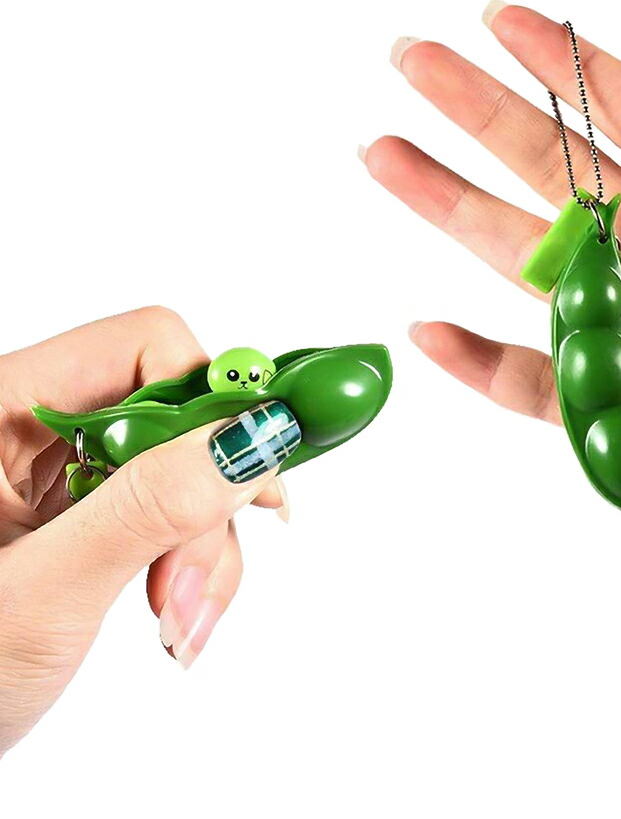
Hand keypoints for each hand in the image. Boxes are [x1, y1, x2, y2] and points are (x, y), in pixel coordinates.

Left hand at [0, 307, 287, 754]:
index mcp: (3, 406)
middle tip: (191, 584)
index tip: (246, 477)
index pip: (145, 347)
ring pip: (190, 466)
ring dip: (208, 544)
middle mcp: (39, 426)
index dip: (208, 402)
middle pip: (179, 412)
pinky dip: (195, 560)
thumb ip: (144, 509)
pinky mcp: (91, 510)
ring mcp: (67, 471)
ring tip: (181, 620)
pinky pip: (175, 508)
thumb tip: (249, 438)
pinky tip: (179, 613)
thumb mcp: (41, 595)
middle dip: (208, 500)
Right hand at [362, 3, 620, 574]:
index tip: (503, 22)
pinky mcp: (620, 415)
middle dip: (483, 114)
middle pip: (559, 177)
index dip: (570, 69)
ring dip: (452, 211)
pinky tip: (428, 331)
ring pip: (526, 268)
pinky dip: (478, 363)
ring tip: (389, 157)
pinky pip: (532, 386)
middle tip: (416, 63)